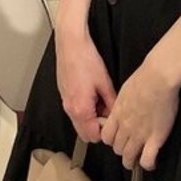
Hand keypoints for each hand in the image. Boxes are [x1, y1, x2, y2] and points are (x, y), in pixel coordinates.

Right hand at [55, 23, 116, 142]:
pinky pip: (74, 110)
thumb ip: (112, 103)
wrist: (70, 43)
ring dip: (90, 118)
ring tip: (100, 99)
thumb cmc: (85, 58)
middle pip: (84, 134)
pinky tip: (91, 93)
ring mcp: (65, 102)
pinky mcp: (63, 94)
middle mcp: (70, 109)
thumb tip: (116, 114)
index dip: (105, 132)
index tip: (112, 121)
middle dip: (97, 128)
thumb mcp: (105, 82)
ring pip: (79, 122)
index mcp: (81, 109)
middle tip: (107, 112)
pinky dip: (83, 108)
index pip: (94, 137)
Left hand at [100, 57, 179, 169]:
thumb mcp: (125, 90)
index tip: (117, 139)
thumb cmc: (144, 78)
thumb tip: (123, 108)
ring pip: (129, 157)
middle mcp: (126, 126)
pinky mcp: (155, 138)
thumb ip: (122, 104)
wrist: (158, 78)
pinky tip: (151, 162)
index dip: (111, 140)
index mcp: (117, 114)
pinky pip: (147, 159)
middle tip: (130, 149)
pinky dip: (147, 164)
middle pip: (117, 148)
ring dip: (132, 161)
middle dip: (122, 151)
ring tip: (137, 160)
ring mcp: (140, 134)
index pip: (106, 136)